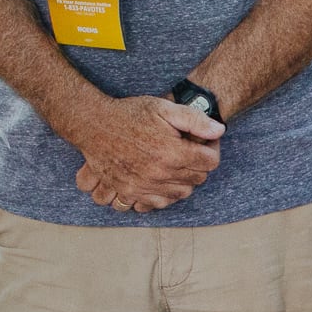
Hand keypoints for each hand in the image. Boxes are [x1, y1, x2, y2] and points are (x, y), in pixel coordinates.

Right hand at [68, 94, 222, 212]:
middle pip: (198, 179)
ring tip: (176, 165)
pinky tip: (162, 180)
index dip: (212, 149)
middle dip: (199, 165)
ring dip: (184, 181)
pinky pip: (157, 204)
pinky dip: (164, 194)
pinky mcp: (130, 193)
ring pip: (181, 194)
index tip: (206, 142)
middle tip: (190, 151)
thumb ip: (194, 119)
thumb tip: (219, 131)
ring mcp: (144, 186)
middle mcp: (160, 174)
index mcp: (172, 152)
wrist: (93, 125)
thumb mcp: (163, 108)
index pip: (211, 162)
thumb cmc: (129, 114)